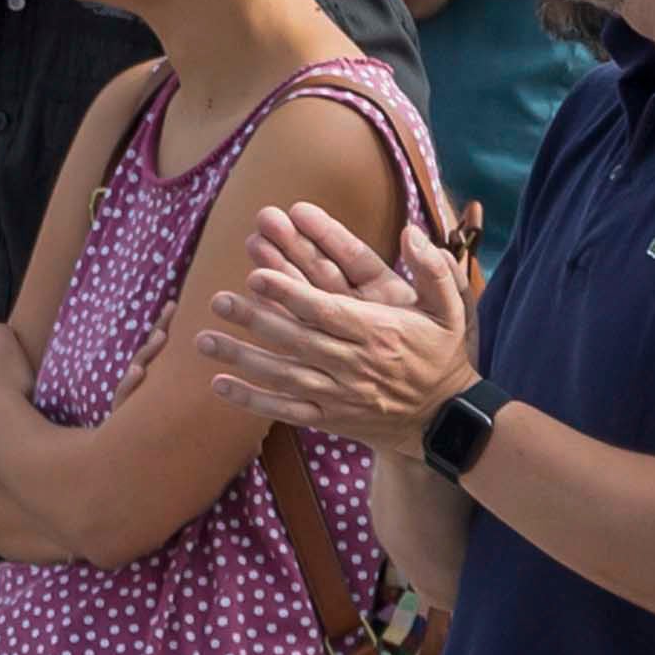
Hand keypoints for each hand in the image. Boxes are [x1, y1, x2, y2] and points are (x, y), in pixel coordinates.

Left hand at [195, 196, 482, 447]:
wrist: (448, 421)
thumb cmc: (445, 355)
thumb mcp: (452, 310)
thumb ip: (434, 270)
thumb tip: (411, 233)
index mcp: (380, 331)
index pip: (326, 309)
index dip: (290, 293)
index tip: (256, 275)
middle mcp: (356, 364)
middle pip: (296, 340)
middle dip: (254, 320)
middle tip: (217, 299)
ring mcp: (341, 394)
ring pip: (283, 375)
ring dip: (241, 358)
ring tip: (202, 339)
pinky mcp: (331, 418)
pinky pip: (286, 409)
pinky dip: (251, 400)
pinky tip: (218, 385)